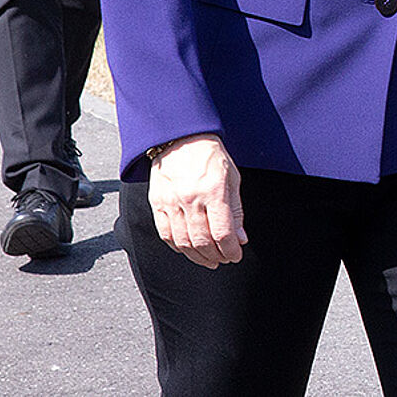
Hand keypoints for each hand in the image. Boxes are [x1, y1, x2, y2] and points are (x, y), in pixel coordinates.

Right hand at [148, 134, 246, 267]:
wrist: (182, 137)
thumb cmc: (210, 155)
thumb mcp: (232, 178)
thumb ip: (236, 210)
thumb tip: (240, 238)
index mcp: (213, 190)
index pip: (222, 233)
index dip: (230, 250)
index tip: (235, 255)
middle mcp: (191, 198)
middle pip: (202, 241)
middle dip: (216, 256)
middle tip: (223, 259)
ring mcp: (171, 201)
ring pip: (183, 242)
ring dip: (197, 256)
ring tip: (208, 258)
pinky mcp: (157, 202)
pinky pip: (165, 234)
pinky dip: (178, 247)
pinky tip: (188, 249)